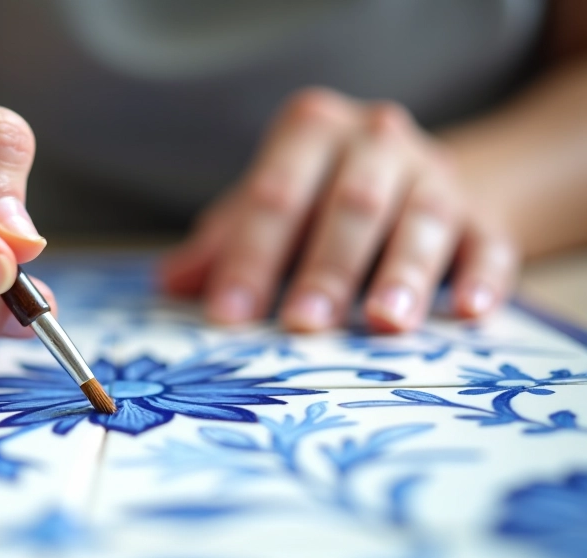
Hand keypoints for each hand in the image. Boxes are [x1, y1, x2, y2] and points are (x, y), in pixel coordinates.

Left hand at [161, 88, 517, 331]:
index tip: (228, 314)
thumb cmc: (317, 199)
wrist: (412, 179)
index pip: (275, 193)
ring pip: (422, 221)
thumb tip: (170, 283)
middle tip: (302, 323)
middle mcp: (378, 141)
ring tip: (384, 323)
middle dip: (325, 266)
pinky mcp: (484, 216)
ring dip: (402, 274)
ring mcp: (437, 176)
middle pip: (351, 203)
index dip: (249, 254)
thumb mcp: (266, 208)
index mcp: (313, 130)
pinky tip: (470, 312)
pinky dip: (483, 278)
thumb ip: (223, 243)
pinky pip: (489, 244)